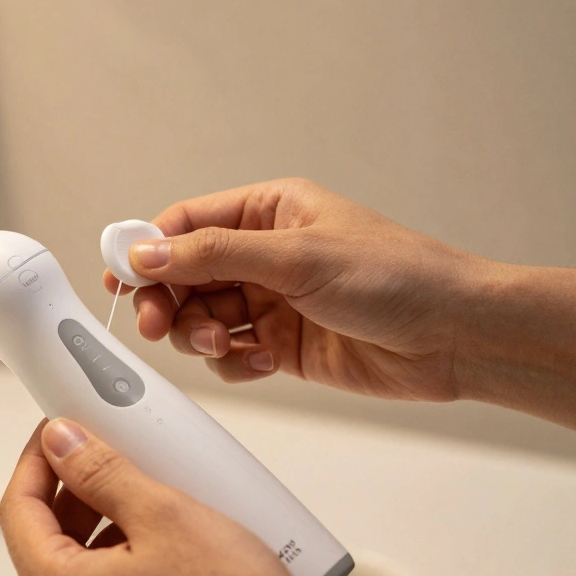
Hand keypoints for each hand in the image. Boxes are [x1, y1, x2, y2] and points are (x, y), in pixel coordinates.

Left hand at [0, 418, 479, 575]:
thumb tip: (63, 442)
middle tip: (113, 458)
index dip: (38, 460)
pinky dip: (128, 573)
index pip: (19, 509)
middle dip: (77, 495)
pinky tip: (172, 554)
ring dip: (107, 533)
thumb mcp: (165, 513)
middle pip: (48, 544)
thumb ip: (101, 470)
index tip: (60, 433)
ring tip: (156, 504)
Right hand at [103, 178, 483, 401]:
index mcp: (268, 212)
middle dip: (168, 303)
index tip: (118, 278)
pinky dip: (235, 364)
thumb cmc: (396, 277)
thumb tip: (145, 252)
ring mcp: (273, 302)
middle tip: (156, 326)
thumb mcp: (295, 256)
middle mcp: (265, 254)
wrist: (457, 337)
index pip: (184, 224)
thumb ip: (212, 255)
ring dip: (202, 336)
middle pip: (183, 277)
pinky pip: (232, 356)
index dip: (146, 250)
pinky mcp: (284, 346)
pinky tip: (264, 363)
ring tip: (228, 344)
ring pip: (202, 319)